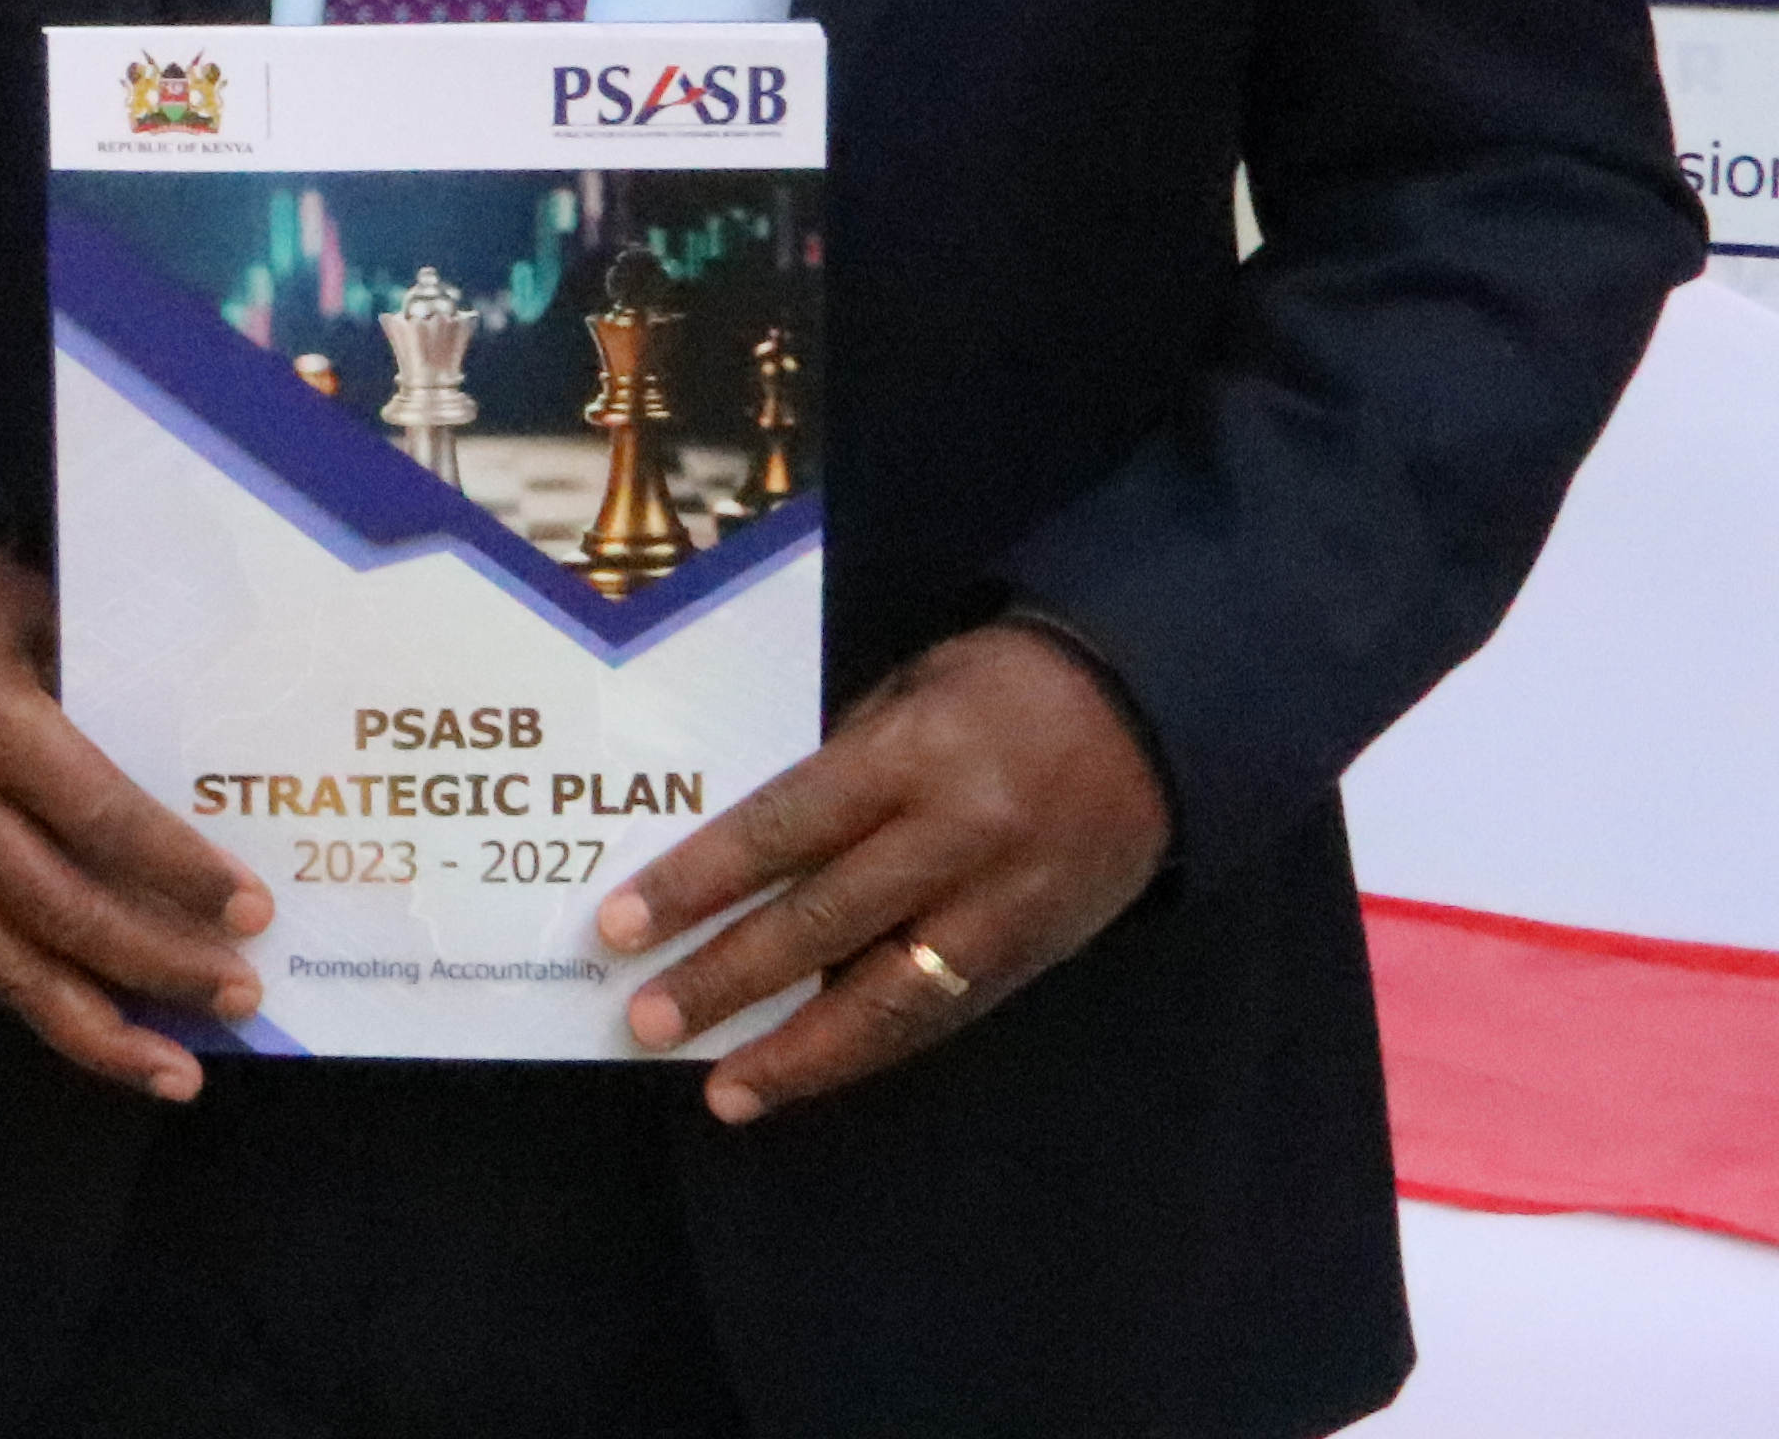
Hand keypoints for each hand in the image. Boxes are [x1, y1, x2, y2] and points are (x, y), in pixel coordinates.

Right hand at [0, 536, 270, 1105]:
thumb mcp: (43, 607)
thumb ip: (116, 680)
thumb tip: (225, 750)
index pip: (93, 812)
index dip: (175, 867)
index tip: (251, 906)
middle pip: (59, 907)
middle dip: (156, 960)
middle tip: (244, 988)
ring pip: (11, 965)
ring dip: (104, 1028)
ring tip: (184, 1073)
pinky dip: (56, 1015)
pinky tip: (121, 1048)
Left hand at [602, 618, 1170, 1119]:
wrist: (1156, 714)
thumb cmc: (1002, 687)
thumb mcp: (908, 691)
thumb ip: (838, 765)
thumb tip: (744, 843)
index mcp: (912, 755)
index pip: (784, 826)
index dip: (699, 881)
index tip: (622, 925)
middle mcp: (958, 837)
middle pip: (826, 921)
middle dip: (729, 977)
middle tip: (646, 1019)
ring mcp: (1005, 905)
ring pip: (892, 997)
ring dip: (800, 1052)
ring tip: (726, 1091)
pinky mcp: (1038, 954)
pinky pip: (944, 1014)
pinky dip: (871, 1049)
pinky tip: (809, 1073)